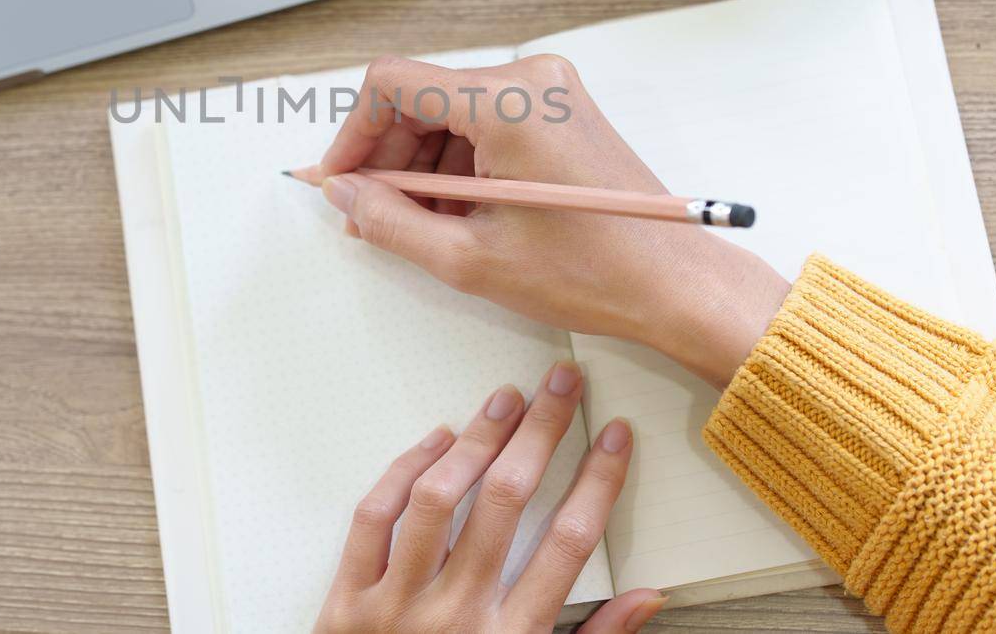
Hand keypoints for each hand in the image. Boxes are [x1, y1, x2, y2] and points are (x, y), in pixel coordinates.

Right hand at [305, 56, 788, 386]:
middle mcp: (530, 78)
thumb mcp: (469, 258)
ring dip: (420, 165)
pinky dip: (457, 163)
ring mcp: (550, 90)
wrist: (675, 283)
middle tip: (369, 215)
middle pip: (419, 96)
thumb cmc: (593, 271)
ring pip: (448, 111)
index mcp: (507, 102)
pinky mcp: (560, 108)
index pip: (392, 83)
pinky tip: (454, 212)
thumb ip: (390, 220)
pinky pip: (484, 121)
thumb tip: (345, 193)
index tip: (338, 180)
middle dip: (385, 156)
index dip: (352, 134)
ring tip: (417, 225)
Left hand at [314, 362, 665, 633]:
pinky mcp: (346, 602)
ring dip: (477, 440)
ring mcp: (396, 606)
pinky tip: (436, 441)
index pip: (568, 544)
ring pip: (439, 499)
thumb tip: (649, 597)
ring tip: (504, 402)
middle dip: (541, 432)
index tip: (614, 435)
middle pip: (508, 502)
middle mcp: (456, 617)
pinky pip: (375, 517)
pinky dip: (405, 471)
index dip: (597, 481)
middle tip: (561, 385)